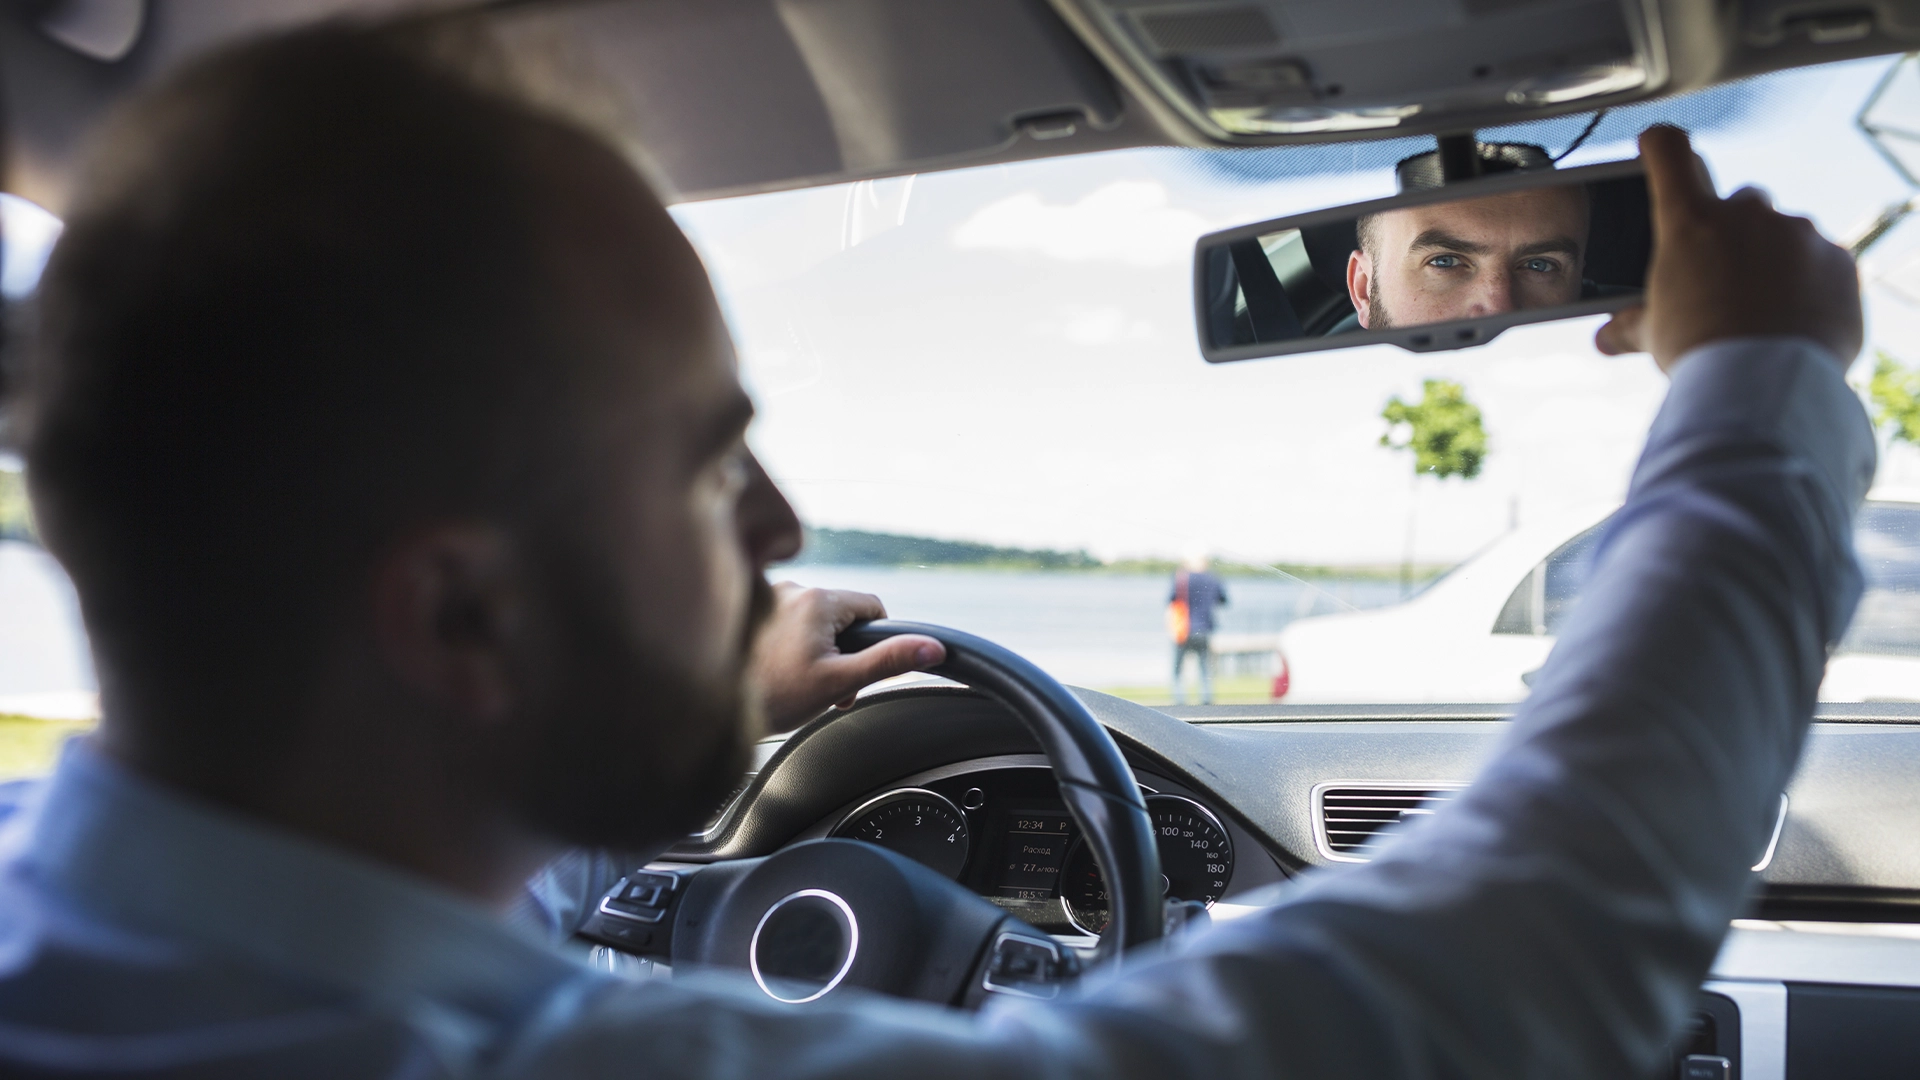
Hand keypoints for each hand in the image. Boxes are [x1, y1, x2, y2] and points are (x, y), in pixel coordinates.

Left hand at [751, 582, 945, 731]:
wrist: (712, 707)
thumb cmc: (774, 696)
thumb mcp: (840, 681)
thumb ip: (888, 661)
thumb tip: (931, 647)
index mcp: (818, 598)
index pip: (872, 607)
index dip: (874, 641)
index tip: (859, 668)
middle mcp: (792, 588)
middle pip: (842, 614)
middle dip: (843, 650)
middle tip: (829, 688)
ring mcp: (767, 596)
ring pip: (815, 619)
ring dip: (818, 649)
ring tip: (801, 682)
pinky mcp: (749, 610)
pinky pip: (788, 620)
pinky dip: (792, 644)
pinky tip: (778, 671)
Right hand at [1596, 125, 1861, 371]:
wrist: (1764, 384)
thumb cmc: (1699, 353)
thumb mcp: (1654, 334)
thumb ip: (1631, 324)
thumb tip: (1606, 337)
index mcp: (1690, 222)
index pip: (1669, 151)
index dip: (1661, 146)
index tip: (1658, 146)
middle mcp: (1746, 214)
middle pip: (1738, 201)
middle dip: (1732, 231)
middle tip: (1723, 276)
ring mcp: (1797, 232)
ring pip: (1782, 234)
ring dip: (1773, 260)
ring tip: (1762, 308)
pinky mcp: (1837, 258)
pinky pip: (1819, 261)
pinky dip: (1808, 282)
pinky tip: (1794, 316)